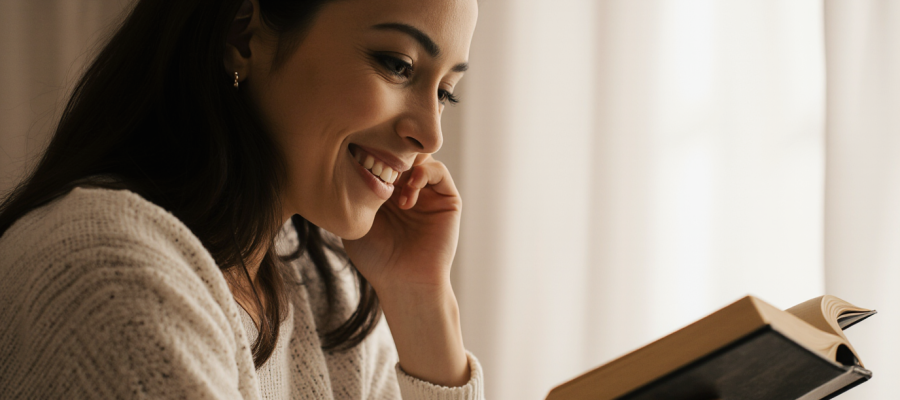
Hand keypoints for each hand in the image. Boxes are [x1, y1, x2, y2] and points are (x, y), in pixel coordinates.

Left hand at [342, 154, 460, 293]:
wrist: (404, 282)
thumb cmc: (376, 258)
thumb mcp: (356, 219)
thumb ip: (354, 191)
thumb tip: (345, 160)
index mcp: (387, 191)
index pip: (382, 155)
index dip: (372, 150)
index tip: (358, 157)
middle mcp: (409, 188)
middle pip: (402, 151)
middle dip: (389, 153)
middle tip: (376, 164)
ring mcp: (429, 193)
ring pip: (421, 157)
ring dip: (406, 166)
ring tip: (392, 190)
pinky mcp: (448, 200)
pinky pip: (439, 171)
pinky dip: (424, 174)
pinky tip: (408, 195)